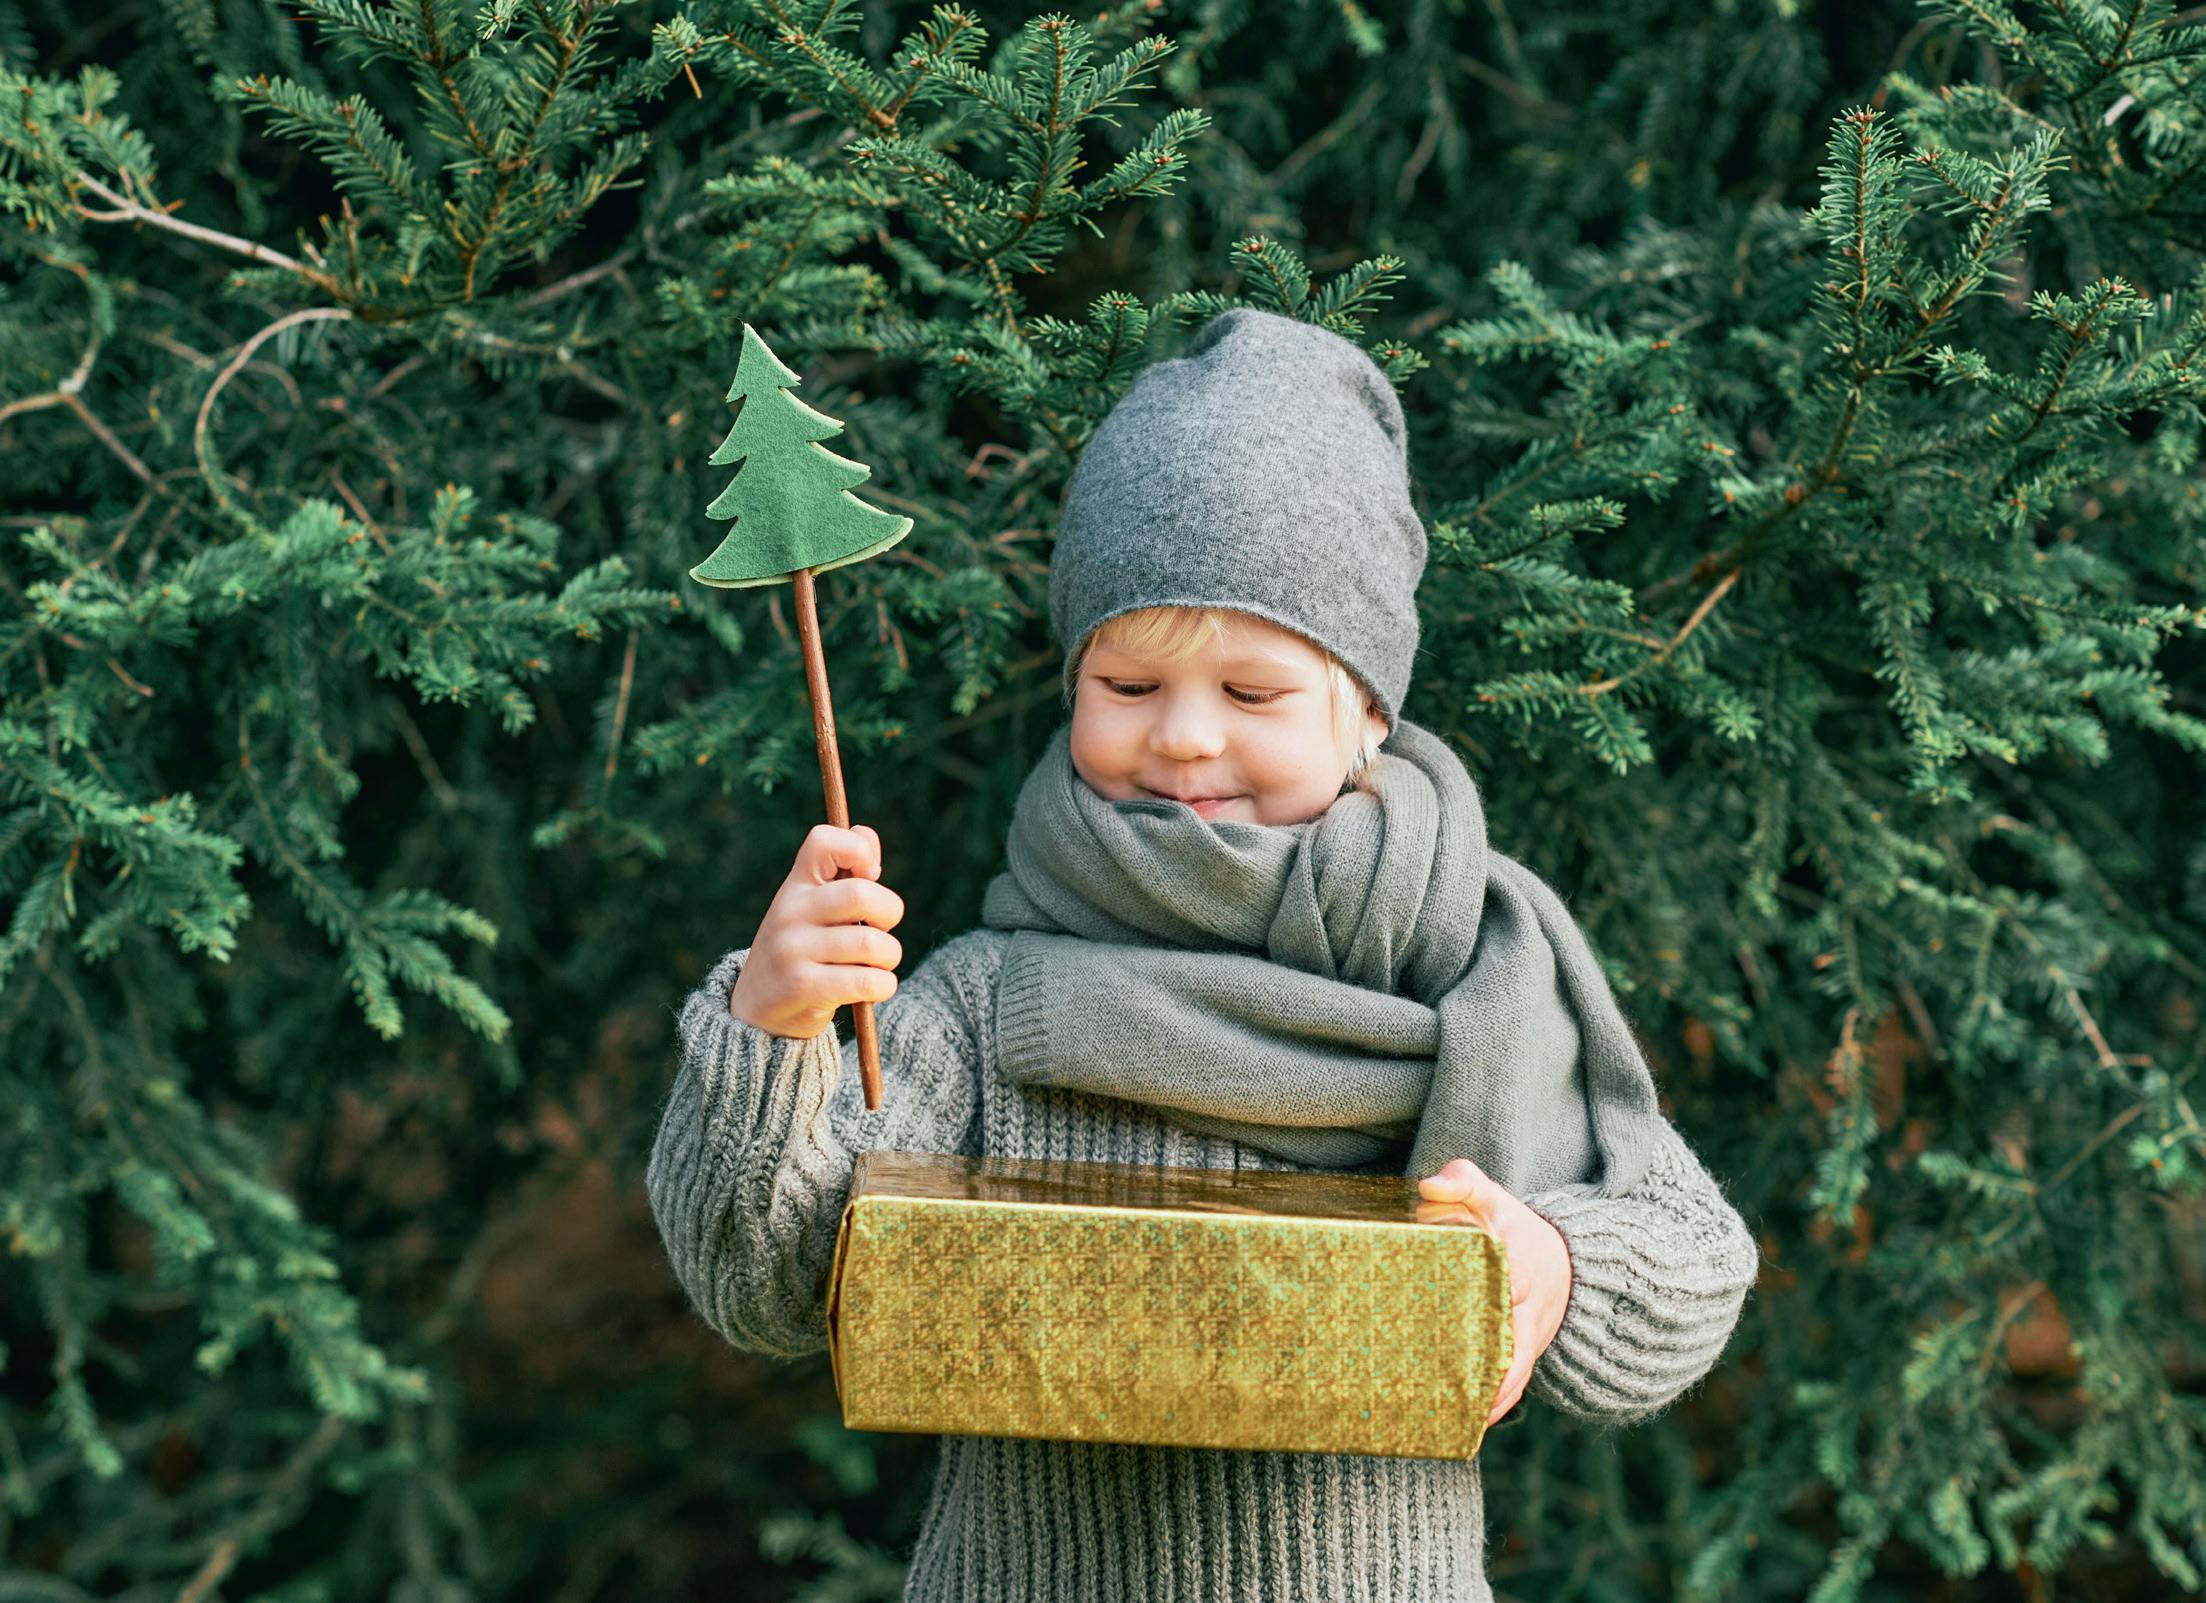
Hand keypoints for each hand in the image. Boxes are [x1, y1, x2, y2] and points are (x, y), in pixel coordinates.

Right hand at [728, 824, 904, 1038]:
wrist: (757, 1009)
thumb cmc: (802, 949)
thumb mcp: (813, 906)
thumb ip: (844, 869)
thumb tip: (867, 836)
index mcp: (795, 886)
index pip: (823, 841)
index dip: (859, 850)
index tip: (870, 875)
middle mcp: (790, 912)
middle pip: (861, 895)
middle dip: (890, 912)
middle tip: (883, 928)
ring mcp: (793, 950)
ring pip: (871, 944)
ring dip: (889, 957)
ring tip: (878, 965)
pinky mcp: (803, 987)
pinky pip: (867, 981)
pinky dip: (884, 985)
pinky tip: (875, 986)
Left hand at [1417, 1157, 1572, 1427]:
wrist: (1563, 1261)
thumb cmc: (1509, 1224)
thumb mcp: (1490, 1193)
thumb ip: (1461, 1179)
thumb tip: (1428, 1187)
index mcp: (1520, 1259)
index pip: (1511, 1276)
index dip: (1497, 1290)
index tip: (1477, 1304)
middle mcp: (1528, 1302)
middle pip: (1512, 1331)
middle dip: (1488, 1354)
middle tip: (1453, 1374)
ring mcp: (1530, 1334)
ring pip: (1516, 1368)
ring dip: (1493, 1392)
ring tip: (1461, 1413)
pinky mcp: (1526, 1356)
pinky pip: (1516, 1386)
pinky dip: (1498, 1406)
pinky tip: (1470, 1424)